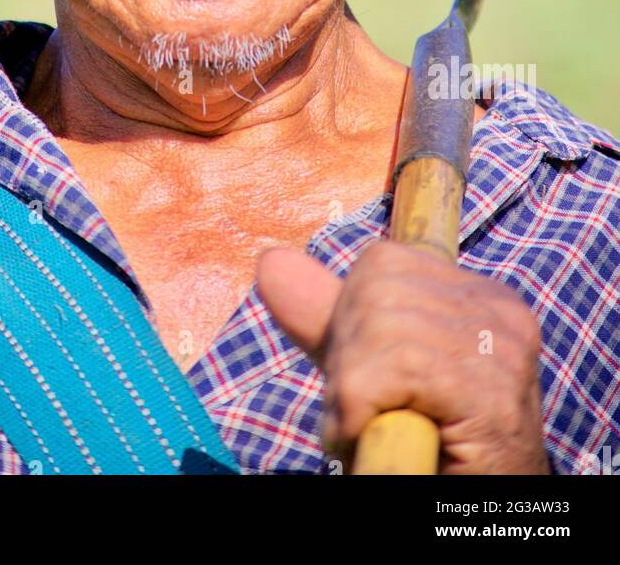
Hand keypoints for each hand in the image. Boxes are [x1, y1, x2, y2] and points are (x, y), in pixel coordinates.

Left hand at [257, 242, 549, 474]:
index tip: (368, 380)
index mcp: (478, 296)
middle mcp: (500, 311)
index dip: (350, 322)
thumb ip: (327, 318)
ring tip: (374, 432)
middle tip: (367, 415)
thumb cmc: (425, 447)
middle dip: (348, 357)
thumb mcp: (369, 372)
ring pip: (378, 329)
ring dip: (351, 393)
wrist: (473, 514)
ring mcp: (503, 351)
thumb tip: (272, 261)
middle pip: (375, 291)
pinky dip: (360, 411)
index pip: (381, 264)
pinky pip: (390, 370)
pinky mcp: (493, 395)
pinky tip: (376, 442)